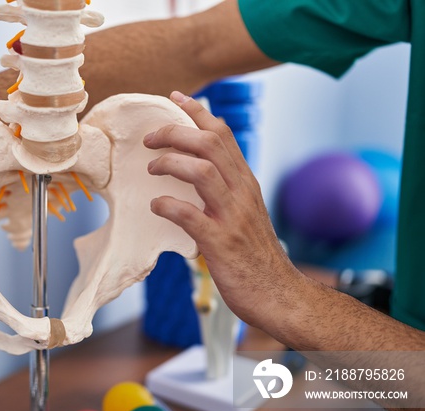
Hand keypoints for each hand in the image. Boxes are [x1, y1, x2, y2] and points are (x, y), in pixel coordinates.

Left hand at [144, 91, 301, 325]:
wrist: (278, 294)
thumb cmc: (254, 255)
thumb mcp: (244, 212)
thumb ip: (225, 190)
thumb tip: (196, 172)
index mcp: (245, 182)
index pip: (222, 134)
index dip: (197, 112)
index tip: (174, 98)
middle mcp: (241, 192)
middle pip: (208, 143)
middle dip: (174, 133)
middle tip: (149, 140)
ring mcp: (232, 217)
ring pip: (202, 171)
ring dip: (170, 163)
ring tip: (151, 169)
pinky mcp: (220, 243)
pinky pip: (190, 215)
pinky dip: (168, 206)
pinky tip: (157, 206)